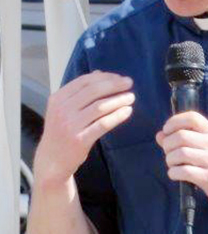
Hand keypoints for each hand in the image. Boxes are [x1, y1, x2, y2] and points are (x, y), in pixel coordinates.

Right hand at [34, 71, 134, 185]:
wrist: (51, 161)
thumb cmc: (61, 131)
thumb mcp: (63, 108)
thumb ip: (80, 91)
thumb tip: (99, 72)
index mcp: (58, 98)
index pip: (84, 81)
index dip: (105, 77)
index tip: (120, 78)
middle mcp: (62, 110)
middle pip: (93, 91)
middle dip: (114, 85)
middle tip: (129, 83)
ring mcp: (70, 125)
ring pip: (100, 106)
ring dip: (118, 100)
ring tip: (131, 97)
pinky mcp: (80, 140)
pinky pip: (103, 124)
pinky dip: (117, 116)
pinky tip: (127, 111)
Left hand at [156, 111, 207, 209]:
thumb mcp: (206, 145)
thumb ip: (184, 138)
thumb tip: (160, 135)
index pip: (192, 117)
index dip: (174, 122)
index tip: (167, 131)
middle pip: (181, 136)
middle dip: (168, 145)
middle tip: (168, 152)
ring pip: (181, 153)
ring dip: (170, 160)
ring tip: (172, 164)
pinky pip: (184, 171)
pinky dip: (174, 173)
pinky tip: (176, 174)